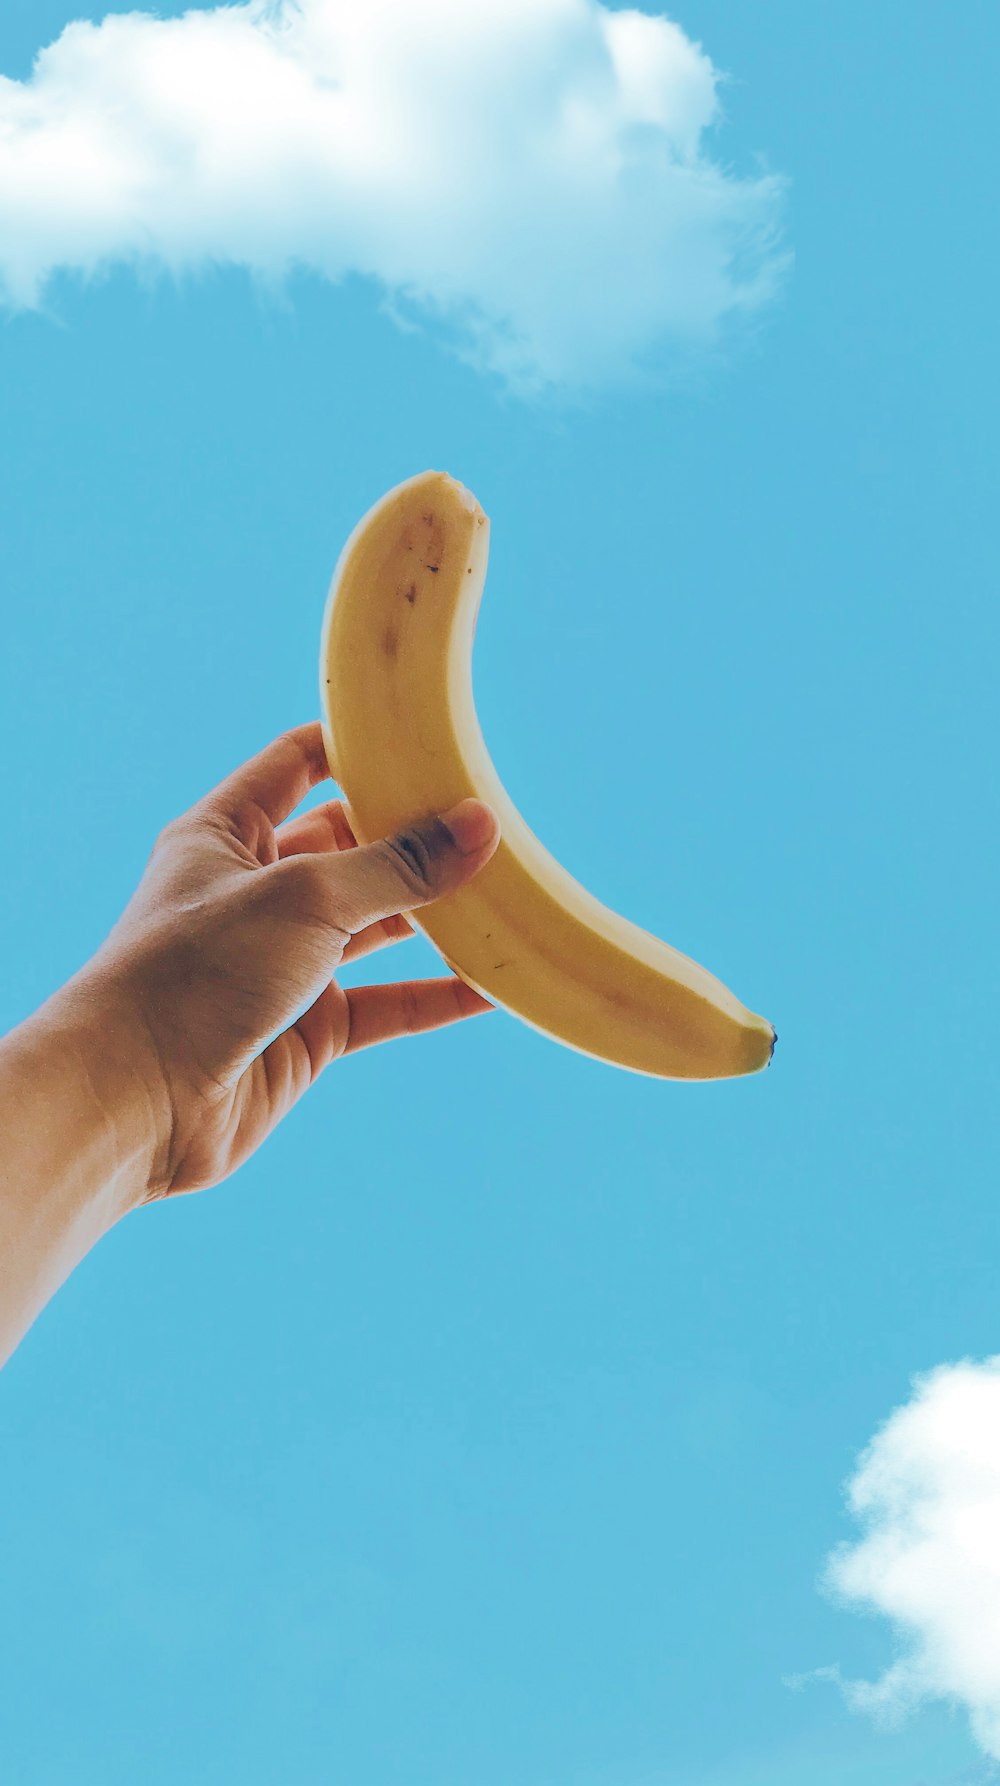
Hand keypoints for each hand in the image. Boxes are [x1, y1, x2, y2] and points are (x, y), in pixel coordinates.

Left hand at [82, 722, 500, 1199]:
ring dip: (435, 915)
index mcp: (225, 834)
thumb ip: (395, 865)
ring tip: (507, 897)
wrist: (134, 1101)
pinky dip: (437, 995)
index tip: (428, 734)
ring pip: (376, 927)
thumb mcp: (303, 897)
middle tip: (493, 822)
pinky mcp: (307, 1031)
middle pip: (350, 847)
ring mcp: (282, 964)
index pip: (297, 765)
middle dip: (415, 836)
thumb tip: (480, 826)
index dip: (358, 745)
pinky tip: (493, 987)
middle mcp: (253, 893)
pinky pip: (386, 1003)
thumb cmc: (193, 974)